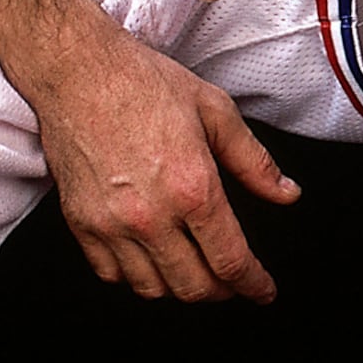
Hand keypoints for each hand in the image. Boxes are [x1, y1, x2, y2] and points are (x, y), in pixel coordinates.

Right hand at [24, 18, 298, 300]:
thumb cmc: (142, 82)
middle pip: (194, 286)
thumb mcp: (215, 111)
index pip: (231, 261)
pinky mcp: (81, 223)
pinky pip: (111, 274)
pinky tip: (151, 260)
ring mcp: (111, 223)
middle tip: (232, 281)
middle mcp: (152, 215)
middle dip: (221, 292)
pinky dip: (135, 278)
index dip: (254, 285)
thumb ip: (253, 161)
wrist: (77, 70)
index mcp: (192, 188)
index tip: (262, 291)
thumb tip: (285, 192)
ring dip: (179, 288)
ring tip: (194, 271)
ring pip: (152, 288)